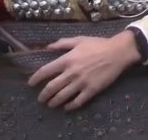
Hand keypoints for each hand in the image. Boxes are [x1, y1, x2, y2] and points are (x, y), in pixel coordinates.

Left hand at [27, 32, 141, 110]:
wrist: (117, 52)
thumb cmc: (98, 44)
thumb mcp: (79, 40)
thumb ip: (62, 43)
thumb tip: (48, 46)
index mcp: (67, 59)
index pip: (45, 71)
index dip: (35, 78)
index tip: (30, 83)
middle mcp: (72, 72)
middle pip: (51, 87)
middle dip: (43, 95)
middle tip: (41, 99)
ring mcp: (81, 83)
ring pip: (62, 96)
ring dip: (54, 102)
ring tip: (50, 104)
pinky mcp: (91, 90)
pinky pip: (77, 101)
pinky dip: (70, 106)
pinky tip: (66, 107)